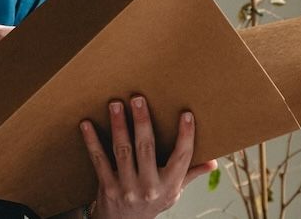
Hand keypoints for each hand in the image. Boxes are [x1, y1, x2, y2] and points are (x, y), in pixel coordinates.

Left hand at [78, 96, 216, 218]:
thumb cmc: (151, 201)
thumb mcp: (173, 192)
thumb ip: (190, 174)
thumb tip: (214, 162)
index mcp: (169, 185)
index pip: (182, 157)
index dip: (185, 136)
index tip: (186, 114)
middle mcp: (149, 186)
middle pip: (147, 149)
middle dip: (142, 122)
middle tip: (138, 98)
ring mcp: (127, 187)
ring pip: (123, 151)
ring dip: (118, 126)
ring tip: (116, 104)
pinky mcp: (107, 186)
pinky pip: (99, 160)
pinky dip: (92, 141)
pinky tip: (86, 124)